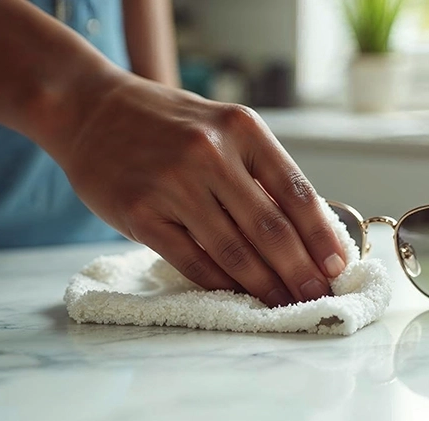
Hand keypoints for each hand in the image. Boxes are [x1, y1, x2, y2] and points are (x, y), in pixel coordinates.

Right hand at [61, 75, 346, 306]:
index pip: (296, 192)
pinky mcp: (140, 214)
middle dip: (301, 270)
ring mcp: (173, 184)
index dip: (321, 236)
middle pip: (270, 227)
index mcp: (242, 129)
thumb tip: (304, 229)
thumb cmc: (167, 124)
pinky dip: (220, 283)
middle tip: (318, 295)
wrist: (90, 109)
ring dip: (265, 285)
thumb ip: (258, 173)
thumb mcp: (221, 128)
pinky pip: (193, 260)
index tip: (338, 266)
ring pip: (234, 250)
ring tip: (285, 303)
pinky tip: (239, 296)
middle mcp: (210, 153)